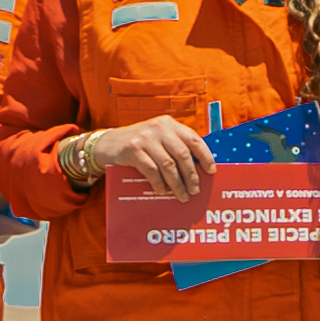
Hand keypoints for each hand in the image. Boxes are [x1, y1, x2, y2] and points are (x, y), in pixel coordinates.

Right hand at [73, 118, 213, 201]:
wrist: (108, 143)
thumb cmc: (139, 144)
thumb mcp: (158, 138)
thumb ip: (175, 146)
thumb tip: (197, 169)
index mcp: (170, 124)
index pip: (194, 139)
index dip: (205, 156)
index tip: (211, 171)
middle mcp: (159, 128)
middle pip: (183, 155)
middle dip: (191, 176)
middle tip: (195, 191)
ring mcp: (146, 138)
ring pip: (168, 165)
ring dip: (177, 184)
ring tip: (182, 195)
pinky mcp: (133, 149)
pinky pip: (151, 170)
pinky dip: (159, 183)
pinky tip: (162, 191)